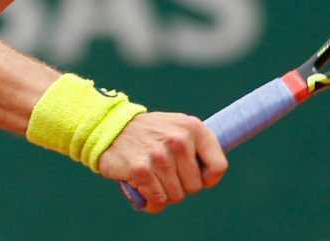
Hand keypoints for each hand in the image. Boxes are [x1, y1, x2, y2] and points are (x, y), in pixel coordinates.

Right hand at [97, 112, 226, 212]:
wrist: (111, 128)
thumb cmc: (150, 132)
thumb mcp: (177, 126)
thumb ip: (197, 144)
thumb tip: (214, 172)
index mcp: (192, 127)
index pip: (218, 166)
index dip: (209, 178)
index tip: (198, 177)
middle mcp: (179, 140)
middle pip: (194, 186)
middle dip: (180, 186)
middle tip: (165, 173)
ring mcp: (160, 155)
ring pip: (176, 196)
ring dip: (164, 193)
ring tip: (153, 178)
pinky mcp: (142, 170)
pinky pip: (157, 200)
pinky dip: (151, 202)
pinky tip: (144, 190)